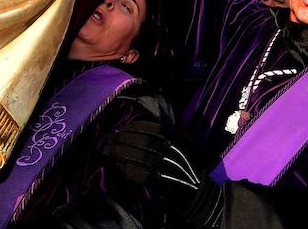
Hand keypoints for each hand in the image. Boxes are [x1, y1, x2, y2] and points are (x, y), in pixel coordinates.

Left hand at [102, 120, 221, 227]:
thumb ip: (173, 131)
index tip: (122, 128)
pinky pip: (140, 174)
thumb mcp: (185, 144)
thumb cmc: (190, 167)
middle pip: (142, 142)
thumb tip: (157, 115)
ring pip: (138, 156)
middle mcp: (171, 152)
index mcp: (176, 140)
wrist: (198, 193)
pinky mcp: (161, 182)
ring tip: (109, 152)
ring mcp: (166, 167)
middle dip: (123, 139)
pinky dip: (128, 169)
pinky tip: (119, 167)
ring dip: (121, 153)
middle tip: (110, 140)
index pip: (152, 129)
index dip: (134, 127)